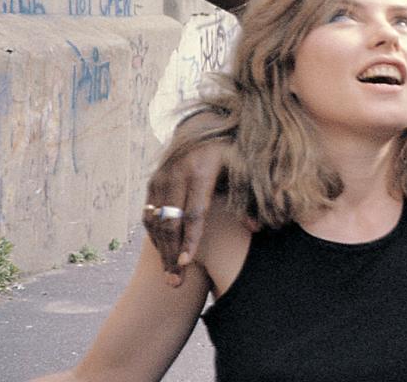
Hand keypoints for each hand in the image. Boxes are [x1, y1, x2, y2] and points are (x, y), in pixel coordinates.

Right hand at [143, 112, 247, 286]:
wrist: (205, 124)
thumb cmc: (234, 151)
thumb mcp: (246, 169)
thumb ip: (251, 198)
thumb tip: (256, 229)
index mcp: (201, 170)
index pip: (194, 212)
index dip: (190, 238)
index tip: (187, 263)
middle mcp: (176, 173)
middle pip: (171, 222)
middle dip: (172, 254)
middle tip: (175, 283)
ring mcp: (160, 176)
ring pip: (156, 222)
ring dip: (162, 251)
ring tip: (170, 277)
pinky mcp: (153, 181)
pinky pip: (149, 215)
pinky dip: (156, 238)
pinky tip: (164, 256)